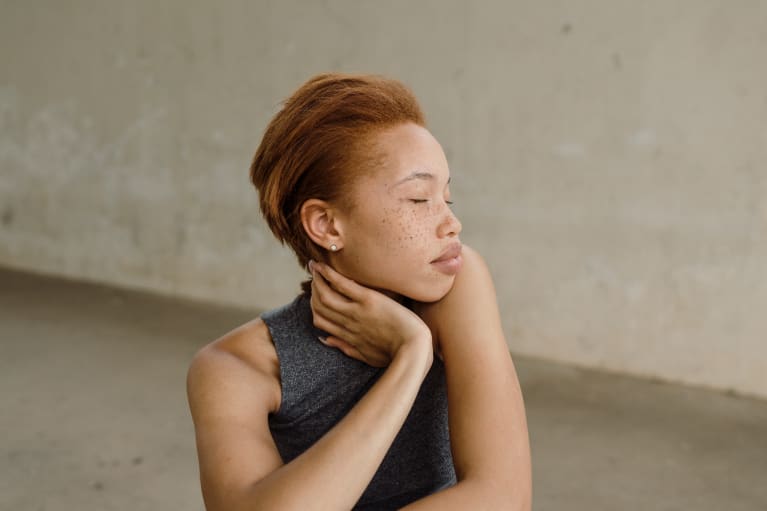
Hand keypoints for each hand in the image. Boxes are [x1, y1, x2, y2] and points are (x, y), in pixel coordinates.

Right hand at [308, 260, 432, 366]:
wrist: (413, 349)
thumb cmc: (395, 354)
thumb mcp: (367, 356)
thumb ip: (346, 347)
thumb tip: (325, 340)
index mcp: (348, 336)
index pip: (320, 321)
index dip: (314, 307)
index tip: (315, 296)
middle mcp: (348, 322)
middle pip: (320, 306)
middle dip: (314, 290)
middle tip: (315, 276)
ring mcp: (356, 311)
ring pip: (325, 295)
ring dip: (317, 279)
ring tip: (315, 267)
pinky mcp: (368, 300)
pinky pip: (342, 285)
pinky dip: (328, 274)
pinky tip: (321, 265)